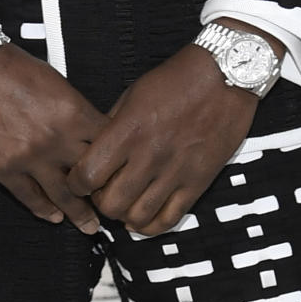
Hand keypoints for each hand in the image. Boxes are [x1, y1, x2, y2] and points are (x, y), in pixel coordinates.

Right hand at [0, 43, 108, 234]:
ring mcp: (30, 157)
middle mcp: (55, 138)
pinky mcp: (4, 169)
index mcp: (72, 111)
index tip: (120, 169)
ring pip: (64, 195)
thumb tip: (85, 129)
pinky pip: (30, 198)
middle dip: (103, 191)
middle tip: (111, 203)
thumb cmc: (8, 65)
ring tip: (90, 225)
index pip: (108, 144)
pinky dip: (44, 210)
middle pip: (91, 175)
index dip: (117, 159)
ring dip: (80, 214)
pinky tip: (54, 216)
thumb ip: (71, 108)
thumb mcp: (53, 79)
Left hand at [67, 45, 257, 236]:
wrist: (224, 76)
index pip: (88, 174)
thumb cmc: (178, 79)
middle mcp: (150, 155)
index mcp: (129, 130)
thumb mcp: (133, 93)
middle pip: (110, 204)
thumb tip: (96, 149)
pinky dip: (152, 225)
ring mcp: (174, 172)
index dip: (76, 182)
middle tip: (101, 192)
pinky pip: (170, 220)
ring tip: (124, 202)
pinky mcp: (197, 182)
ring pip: (137, 218)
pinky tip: (144, 215)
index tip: (78, 180)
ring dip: (124, 215)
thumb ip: (113, 125)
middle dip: (99, 202)